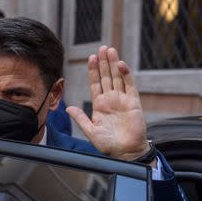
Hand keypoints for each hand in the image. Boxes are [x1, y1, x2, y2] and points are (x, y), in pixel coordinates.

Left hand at [67, 46, 149, 160]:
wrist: (125, 152)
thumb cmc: (108, 144)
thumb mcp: (90, 131)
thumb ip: (80, 118)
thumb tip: (68, 108)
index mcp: (100, 105)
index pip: (95, 83)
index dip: (93, 71)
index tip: (91, 58)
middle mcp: (111, 100)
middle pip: (106, 77)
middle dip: (103, 62)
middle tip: (101, 48)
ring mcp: (122, 99)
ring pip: (117, 77)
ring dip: (113, 64)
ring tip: (110, 50)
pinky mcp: (133, 102)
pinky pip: (130, 85)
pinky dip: (126, 74)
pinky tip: (120, 64)